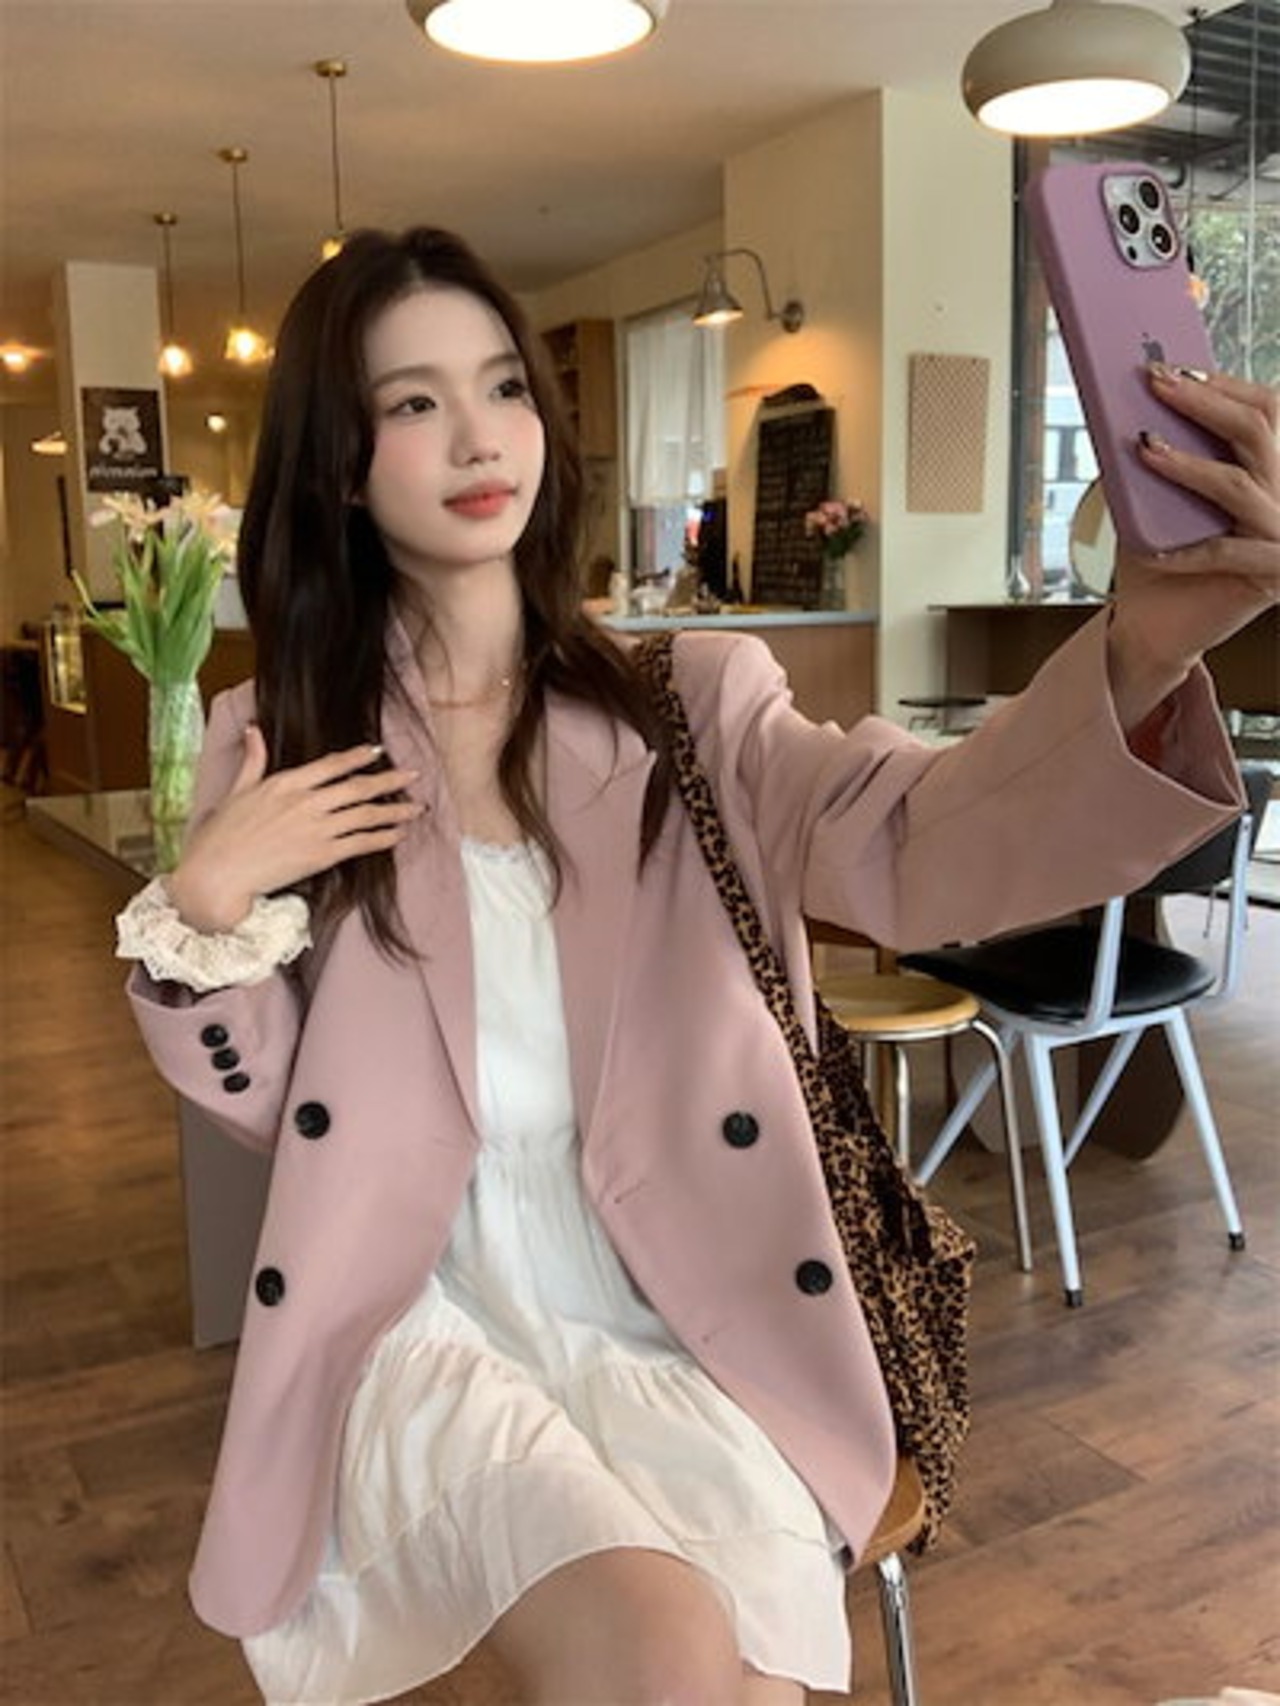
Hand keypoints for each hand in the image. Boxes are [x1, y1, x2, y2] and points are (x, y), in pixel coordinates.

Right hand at [167, 727, 422, 932]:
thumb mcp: (236, 790)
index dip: (357, 757)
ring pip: (365, 815)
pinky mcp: (321, 855)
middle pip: (357, 787)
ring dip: (394, 810)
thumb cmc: (220, 836)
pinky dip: (382, 838)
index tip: (377, 751)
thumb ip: (253, 760)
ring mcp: (316, 828)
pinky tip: (398, 834)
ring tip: (416, 808)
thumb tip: (253, 729)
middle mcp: (306, 802)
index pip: (331, 764)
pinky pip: (361, 843)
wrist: (217, 874)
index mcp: (285, 783)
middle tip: (413, 775)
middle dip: (389, 780)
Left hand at [1107, 367, 1278, 727]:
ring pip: (1239, 486)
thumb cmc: (1161, 555)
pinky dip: (1184, 549)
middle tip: (1156, 382)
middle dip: (1204, 402)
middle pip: (1258, 430)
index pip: (1265, 408)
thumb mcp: (1161, 497)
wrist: (1159, 628)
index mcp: (1273, 466)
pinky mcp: (1268, 578)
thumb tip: (1138, 399)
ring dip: (1188, 464)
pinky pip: (1224, 554)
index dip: (1222, 384)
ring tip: (1144, 447)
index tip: (1174, 366)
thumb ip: (1162, 453)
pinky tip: (1149, 547)